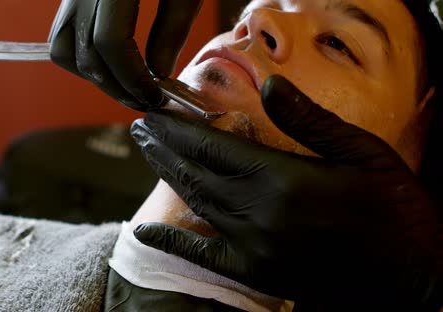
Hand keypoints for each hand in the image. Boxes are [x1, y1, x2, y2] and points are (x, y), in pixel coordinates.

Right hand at [47, 0, 202, 110]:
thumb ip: (171, 30)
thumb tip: (157, 73)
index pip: (110, 43)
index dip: (132, 78)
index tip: (154, 95)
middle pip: (86, 54)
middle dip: (115, 87)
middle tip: (143, 100)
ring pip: (64, 49)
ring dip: (93, 77)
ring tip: (125, 86)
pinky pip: (62, 34)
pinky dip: (80, 57)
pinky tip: (109, 64)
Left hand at [130, 75, 441, 309]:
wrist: (413, 274)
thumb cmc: (394, 207)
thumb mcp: (362, 152)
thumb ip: (309, 120)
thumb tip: (268, 86)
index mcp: (283, 179)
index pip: (214, 146)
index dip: (180, 129)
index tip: (155, 115)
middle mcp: (259, 213)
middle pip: (197, 173)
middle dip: (165, 148)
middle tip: (141, 129)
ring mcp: (254, 247)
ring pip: (198, 204)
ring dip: (169, 177)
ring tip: (148, 154)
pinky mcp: (256, 274)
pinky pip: (204, 258)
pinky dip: (171, 244)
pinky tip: (143, 234)